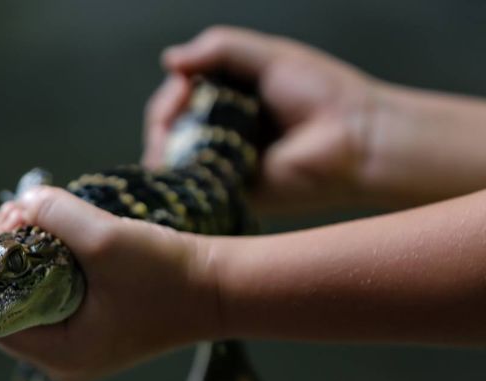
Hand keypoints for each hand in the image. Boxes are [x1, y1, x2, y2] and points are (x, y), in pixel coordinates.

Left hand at [0, 187, 219, 380]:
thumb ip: (57, 216)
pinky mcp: (95, 332)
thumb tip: (22, 201)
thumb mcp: (106, 239)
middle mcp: (64, 362)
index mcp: (60, 356)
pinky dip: (51, 268)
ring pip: (35, 300)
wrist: (221, 288)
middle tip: (9, 216)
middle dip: (8, 261)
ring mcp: (81, 349)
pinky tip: (48, 234)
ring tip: (26, 216)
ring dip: (29, 259)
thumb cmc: (167, 273)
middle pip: (13, 309)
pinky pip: (57, 300)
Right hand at [143, 26, 379, 213]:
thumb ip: (219, 48)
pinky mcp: (226, 194)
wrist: (355, 140)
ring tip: (173, 137)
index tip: (182, 84)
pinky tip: (178, 161)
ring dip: (163, 144)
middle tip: (176, 110)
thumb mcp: (268, 56)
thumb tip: (168, 59)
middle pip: (168, 127)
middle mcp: (221, 133)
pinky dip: (176, 173)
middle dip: (164, 116)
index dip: (172, 92)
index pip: (179, 96)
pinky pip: (187, 186)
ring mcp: (221, 166)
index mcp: (230, 100)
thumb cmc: (323, 95)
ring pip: (170, 157)